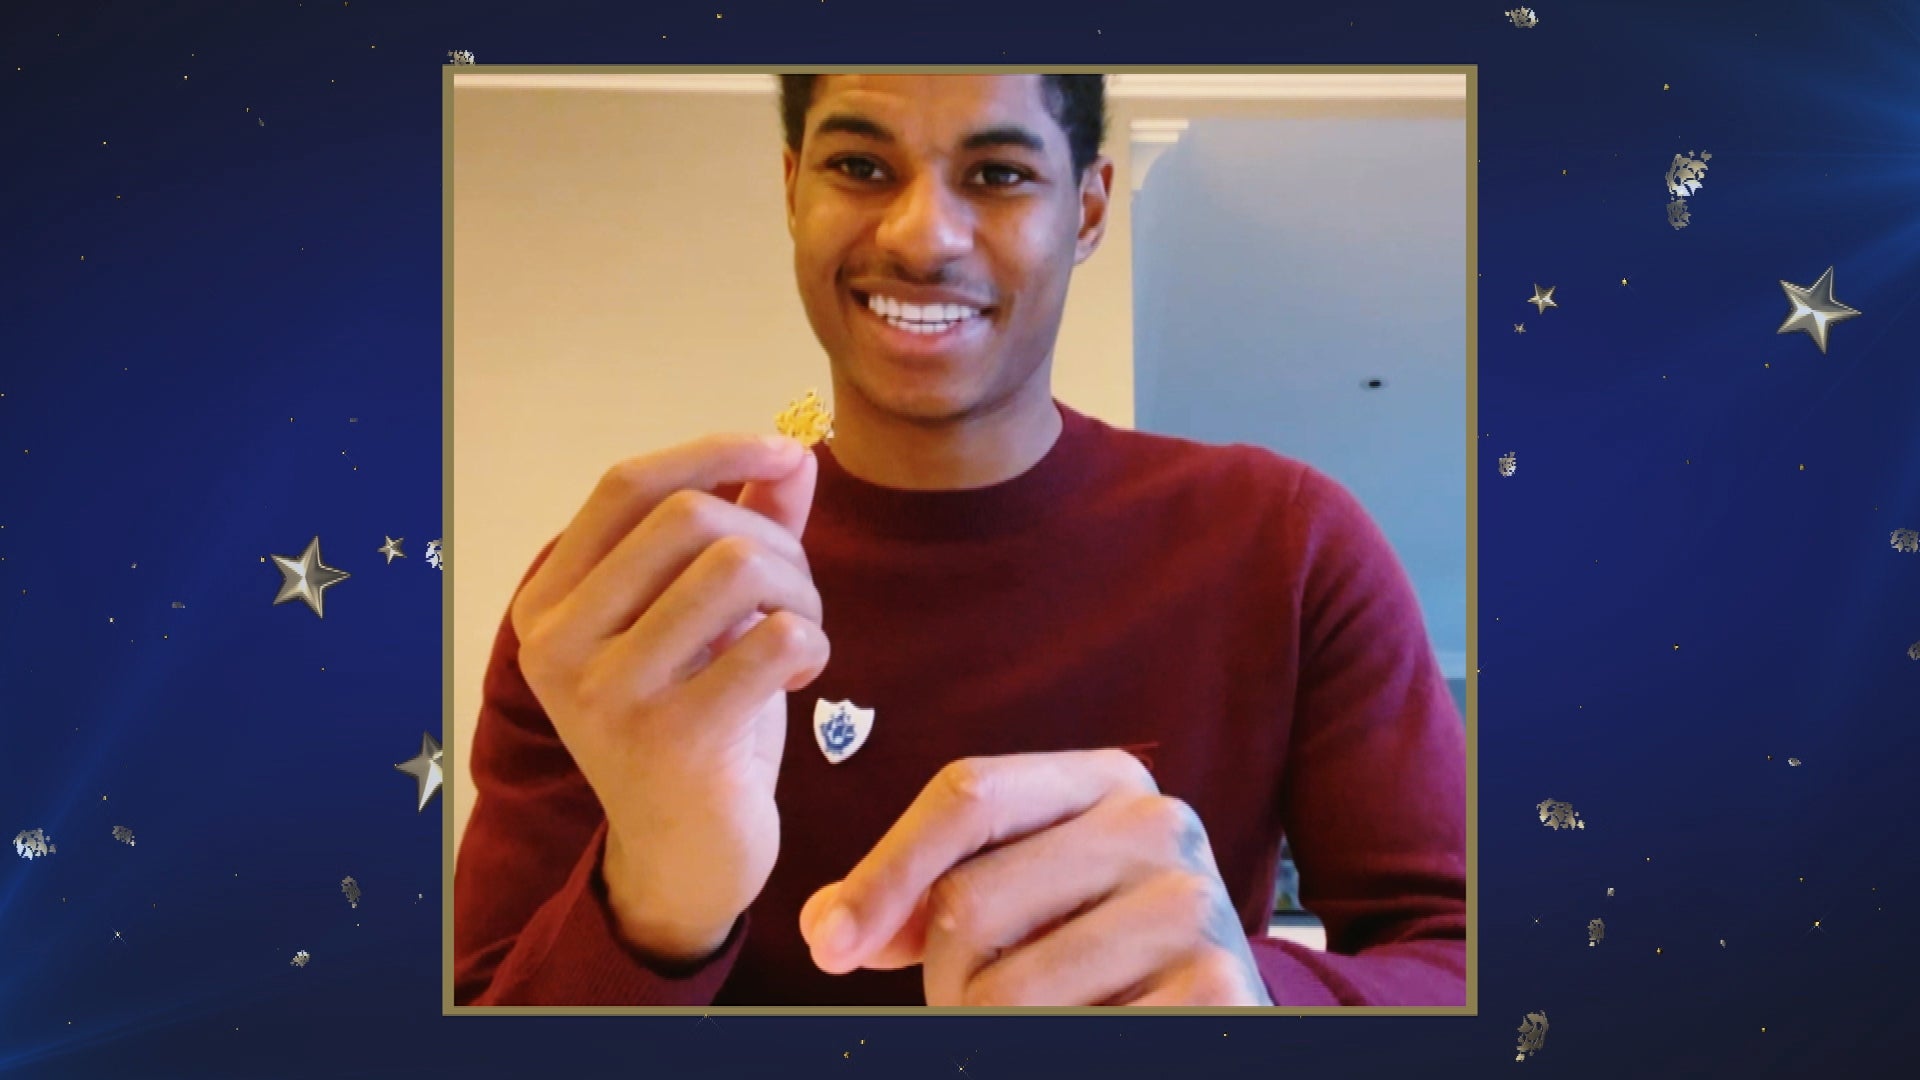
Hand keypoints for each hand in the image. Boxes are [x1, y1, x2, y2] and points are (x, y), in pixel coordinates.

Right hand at [510, 433, 828, 966]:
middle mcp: (558, 643)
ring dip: (800, 590)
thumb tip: (791, 454)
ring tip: (802, 633)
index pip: (628, 484)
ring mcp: (606, 693)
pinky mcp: (669, 741)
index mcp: (550, 601)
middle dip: (775, 541)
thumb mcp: (704, 619)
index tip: (788, 455)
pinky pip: (773, 640)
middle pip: (690, 519)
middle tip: (798, 595)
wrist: (687, 856)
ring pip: (735, 568)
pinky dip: (811, 642)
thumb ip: (740, 531)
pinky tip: (806, 674)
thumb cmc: (698, 720)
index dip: (716, 451)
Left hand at [796, 750, 1272, 1005]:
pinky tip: (1088, 1034)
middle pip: (969, 901)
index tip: (830, 946)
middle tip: (976, 1004)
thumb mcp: (1022, 897)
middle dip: (943, 976)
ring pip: (1004, 989)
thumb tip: (829, 928)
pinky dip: (1047, 1054)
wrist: (1215, 1017)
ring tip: (1038, 1022)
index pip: (968, 794)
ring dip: (986, 1030)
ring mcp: (1194, 905)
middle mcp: (1160, 824)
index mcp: (1108, 779)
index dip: (885, 871)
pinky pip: (1065, 1040)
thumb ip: (923, 896)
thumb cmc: (1096, 951)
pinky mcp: (1216, 991)